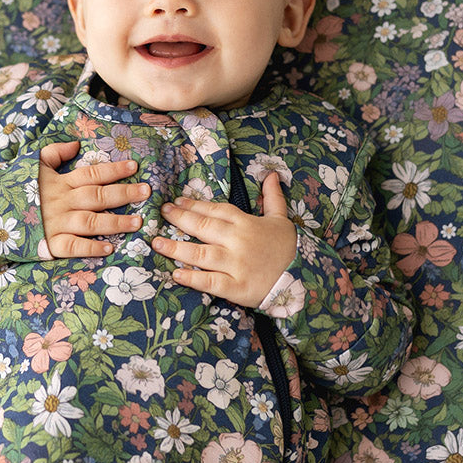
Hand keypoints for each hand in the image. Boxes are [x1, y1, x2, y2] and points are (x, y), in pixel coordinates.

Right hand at [39, 141, 149, 257]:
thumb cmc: (14, 189)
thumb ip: (54, 153)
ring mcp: (56, 223)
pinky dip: (90, 248)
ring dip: (115, 222)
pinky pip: (72, 246)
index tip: (135, 165)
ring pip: (91, 221)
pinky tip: (109, 248)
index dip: (114, 169)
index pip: (91, 173)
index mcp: (60, 182)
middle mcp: (61, 202)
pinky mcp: (49, 244)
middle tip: (146, 192)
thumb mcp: (31, 165)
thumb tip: (76, 145)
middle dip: (123, 193)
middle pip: (97, 195)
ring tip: (137, 222)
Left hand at [152, 172, 297, 307]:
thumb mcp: (282, 219)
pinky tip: (175, 274)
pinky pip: (210, 282)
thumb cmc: (288, 249)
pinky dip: (192, 278)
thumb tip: (272, 174)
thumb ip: (273, 197)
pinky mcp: (237, 287)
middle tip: (161, 214)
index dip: (193, 205)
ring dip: (176, 248)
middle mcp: (238, 241)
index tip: (176, 201)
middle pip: (203, 227)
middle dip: (179, 219)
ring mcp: (236, 265)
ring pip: (200, 254)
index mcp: (246, 223)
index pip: (215, 210)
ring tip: (157, 243)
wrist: (305, 280)